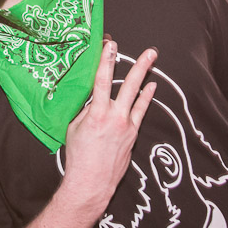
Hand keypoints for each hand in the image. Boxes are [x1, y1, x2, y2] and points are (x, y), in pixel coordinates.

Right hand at [62, 40, 156, 210]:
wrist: (92, 183)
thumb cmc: (78, 156)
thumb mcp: (74, 127)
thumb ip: (86, 110)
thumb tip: (94, 99)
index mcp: (96, 114)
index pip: (102, 80)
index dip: (106, 60)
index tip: (110, 44)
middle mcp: (114, 117)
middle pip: (129, 85)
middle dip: (140, 65)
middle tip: (150, 51)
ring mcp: (127, 126)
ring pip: (138, 96)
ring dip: (146, 77)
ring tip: (153, 62)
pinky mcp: (133, 134)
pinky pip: (141, 111)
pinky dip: (145, 98)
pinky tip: (151, 87)